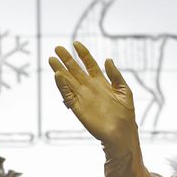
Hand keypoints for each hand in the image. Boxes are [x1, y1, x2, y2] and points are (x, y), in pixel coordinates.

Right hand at [48, 42, 148, 176]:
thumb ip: (115, 75)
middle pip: (75, 70)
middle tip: (57, 48)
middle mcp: (90, 88)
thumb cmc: (125, 115)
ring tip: (51, 60)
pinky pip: (67, 95)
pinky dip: (62, 86)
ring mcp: (82, 97)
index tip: (76, 43)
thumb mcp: (124, 91)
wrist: (121, 134)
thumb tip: (107, 59)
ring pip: (68, 81)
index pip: (89, 64)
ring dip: (60, 70)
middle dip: (66, 59)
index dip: (83, 54)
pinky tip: (57, 76)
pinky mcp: (77, 108)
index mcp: (101, 83)